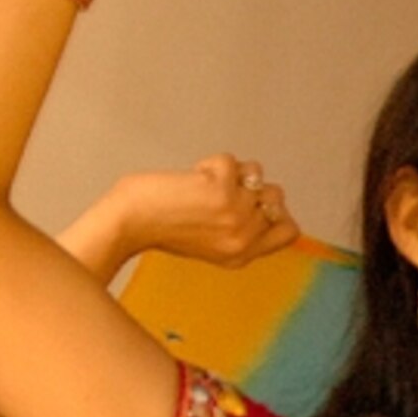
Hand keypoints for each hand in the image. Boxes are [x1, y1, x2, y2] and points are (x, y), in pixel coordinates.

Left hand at [94, 156, 297, 268]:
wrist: (128, 222)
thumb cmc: (159, 228)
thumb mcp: (208, 245)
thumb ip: (238, 231)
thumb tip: (267, 200)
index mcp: (242, 256)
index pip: (289, 232)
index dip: (277, 211)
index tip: (254, 201)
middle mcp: (243, 239)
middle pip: (275, 196)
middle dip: (248, 185)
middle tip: (216, 192)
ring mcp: (235, 215)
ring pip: (256, 173)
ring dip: (229, 171)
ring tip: (202, 183)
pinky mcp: (221, 191)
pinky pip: (231, 160)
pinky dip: (211, 162)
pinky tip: (192, 177)